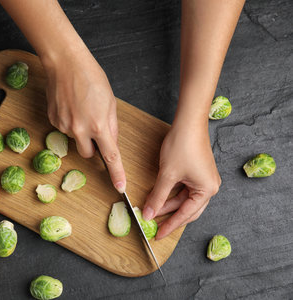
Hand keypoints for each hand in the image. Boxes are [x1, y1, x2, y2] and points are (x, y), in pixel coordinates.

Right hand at [41, 48, 125, 192]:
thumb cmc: (90, 77)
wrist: (65, 63)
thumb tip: (110, 141)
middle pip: (88, 154)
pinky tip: (71, 105)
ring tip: (81, 107)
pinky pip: (64, 129)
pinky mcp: (53, 120)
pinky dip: (69, 121)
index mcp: (98, 125)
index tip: (120, 187)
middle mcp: (79, 130)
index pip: (110, 156)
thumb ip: (110, 125)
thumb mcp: (110, 102)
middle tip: (94, 128)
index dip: (116, 173)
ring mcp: (64, 126)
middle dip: (92, 147)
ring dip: (80, 131)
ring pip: (75, 139)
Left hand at [142, 122, 220, 239]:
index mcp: (207, 190)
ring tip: (152, 211)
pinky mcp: (197, 172)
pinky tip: (158, 198)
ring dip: (168, 205)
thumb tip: (149, 213)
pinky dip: (171, 194)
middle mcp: (209, 187)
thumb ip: (158, 197)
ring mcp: (204, 179)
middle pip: (187, 210)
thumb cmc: (182, 146)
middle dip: (170, 217)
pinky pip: (183, 189)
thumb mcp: (167, 175)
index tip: (158, 235)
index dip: (170, 225)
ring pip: (184, 199)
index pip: (186, 214)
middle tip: (154, 227)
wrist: (188, 122)